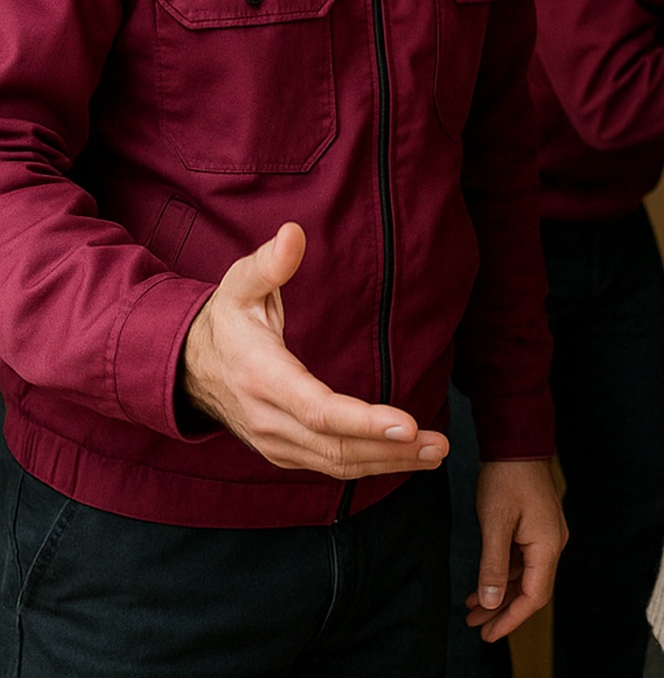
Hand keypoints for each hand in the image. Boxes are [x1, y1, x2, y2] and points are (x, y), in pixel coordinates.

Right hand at [180, 222, 448, 477]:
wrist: (188, 366)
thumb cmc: (226, 319)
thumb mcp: (240, 284)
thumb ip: (270, 263)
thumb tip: (294, 233)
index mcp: (262, 377)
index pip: (319, 410)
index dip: (364, 422)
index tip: (407, 424)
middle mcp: (268, 419)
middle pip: (335, 446)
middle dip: (391, 450)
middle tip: (439, 445)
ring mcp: (274, 441)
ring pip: (335, 463)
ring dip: (388, 463)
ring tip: (434, 453)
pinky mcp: (282, 451)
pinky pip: (328, 465)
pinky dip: (368, 466)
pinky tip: (403, 459)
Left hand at [465, 458, 566, 641]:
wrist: (516, 441)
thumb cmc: (506, 477)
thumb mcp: (495, 523)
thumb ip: (493, 566)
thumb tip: (489, 602)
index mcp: (548, 545)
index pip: (534, 596)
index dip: (510, 619)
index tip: (488, 634)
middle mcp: (552, 542)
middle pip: (530, 589)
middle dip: (502, 610)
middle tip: (476, 627)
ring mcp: (546, 534)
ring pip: (524, 576)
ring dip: (499, 594)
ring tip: (472, 609)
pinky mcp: (537, 526)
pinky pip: (522, 560)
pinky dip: (502, 574)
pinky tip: (481, 583)